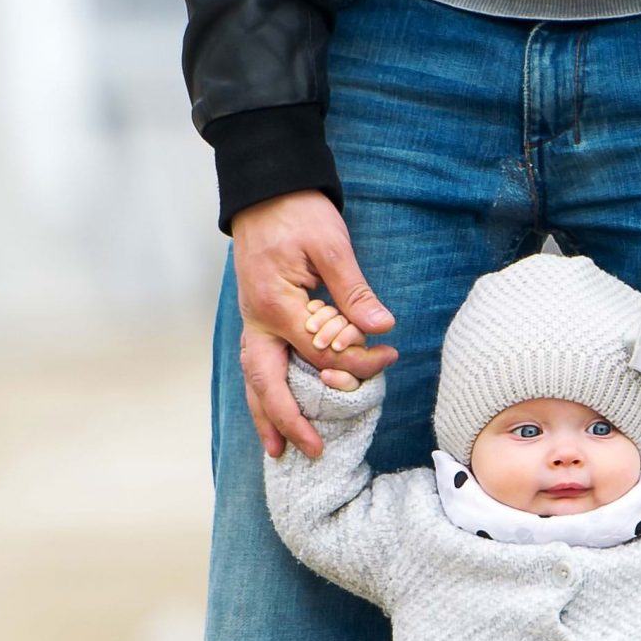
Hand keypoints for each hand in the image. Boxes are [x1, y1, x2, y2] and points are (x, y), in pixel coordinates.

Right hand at [231, 191, 397, 457]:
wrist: (265, 188)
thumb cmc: (298, 212)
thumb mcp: (331, 245)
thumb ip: (353, 291)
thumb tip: (382, 328)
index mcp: (277, 306)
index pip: (321, 354)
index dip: (357, 364)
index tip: (388, 360)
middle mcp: (257, 321)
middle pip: (268, 383)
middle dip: (288, 421)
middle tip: (313, 453)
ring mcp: (252, 320)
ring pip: (254, 379)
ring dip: (266, 415)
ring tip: (278, 451)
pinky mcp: (256, 317)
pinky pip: (256, 364)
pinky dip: (263, 392)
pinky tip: (273, 412)